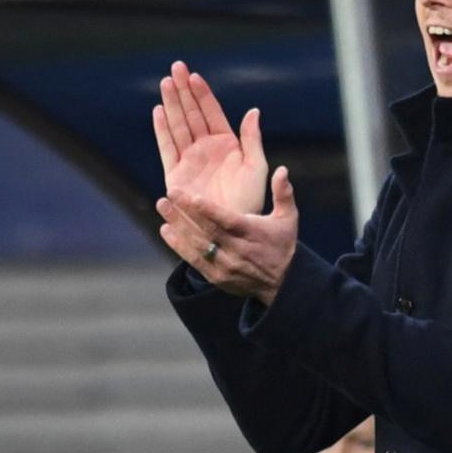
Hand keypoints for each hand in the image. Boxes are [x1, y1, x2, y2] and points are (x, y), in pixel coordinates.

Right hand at [153, 61, 267, 215]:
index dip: (203, 94)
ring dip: (171, 104)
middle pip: (192, 113)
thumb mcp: (256, 167)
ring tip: (166, 82)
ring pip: (178, 125)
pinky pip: (167, 147)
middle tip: (176, 67)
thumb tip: (254, 111)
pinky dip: (162, 130)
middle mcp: (206, 148)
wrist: (230, 227)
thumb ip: (252, 139)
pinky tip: (158, 111)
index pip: (212, 112)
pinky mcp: (176, 173)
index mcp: (227, 144)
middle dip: (184, 91)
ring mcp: (190, 159)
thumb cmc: (249, 199)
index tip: (194, 75)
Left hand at [157, 165, 299, 305]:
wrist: (281, 282)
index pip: (229, 222)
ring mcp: (225, 265)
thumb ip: (283, 193)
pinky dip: (178, 245)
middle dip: (185, 213)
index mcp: (254, 234)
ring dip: (178, 225)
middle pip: (207, 231)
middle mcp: (238, 251)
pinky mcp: (216, 276)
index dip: (210, 211)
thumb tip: (282, 169)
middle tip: (168, 194)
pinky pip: (193, 260)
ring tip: (163, 207)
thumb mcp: (289, 218)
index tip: (193, 197)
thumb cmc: (282, 243)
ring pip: (197, 244)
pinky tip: (166, 230)